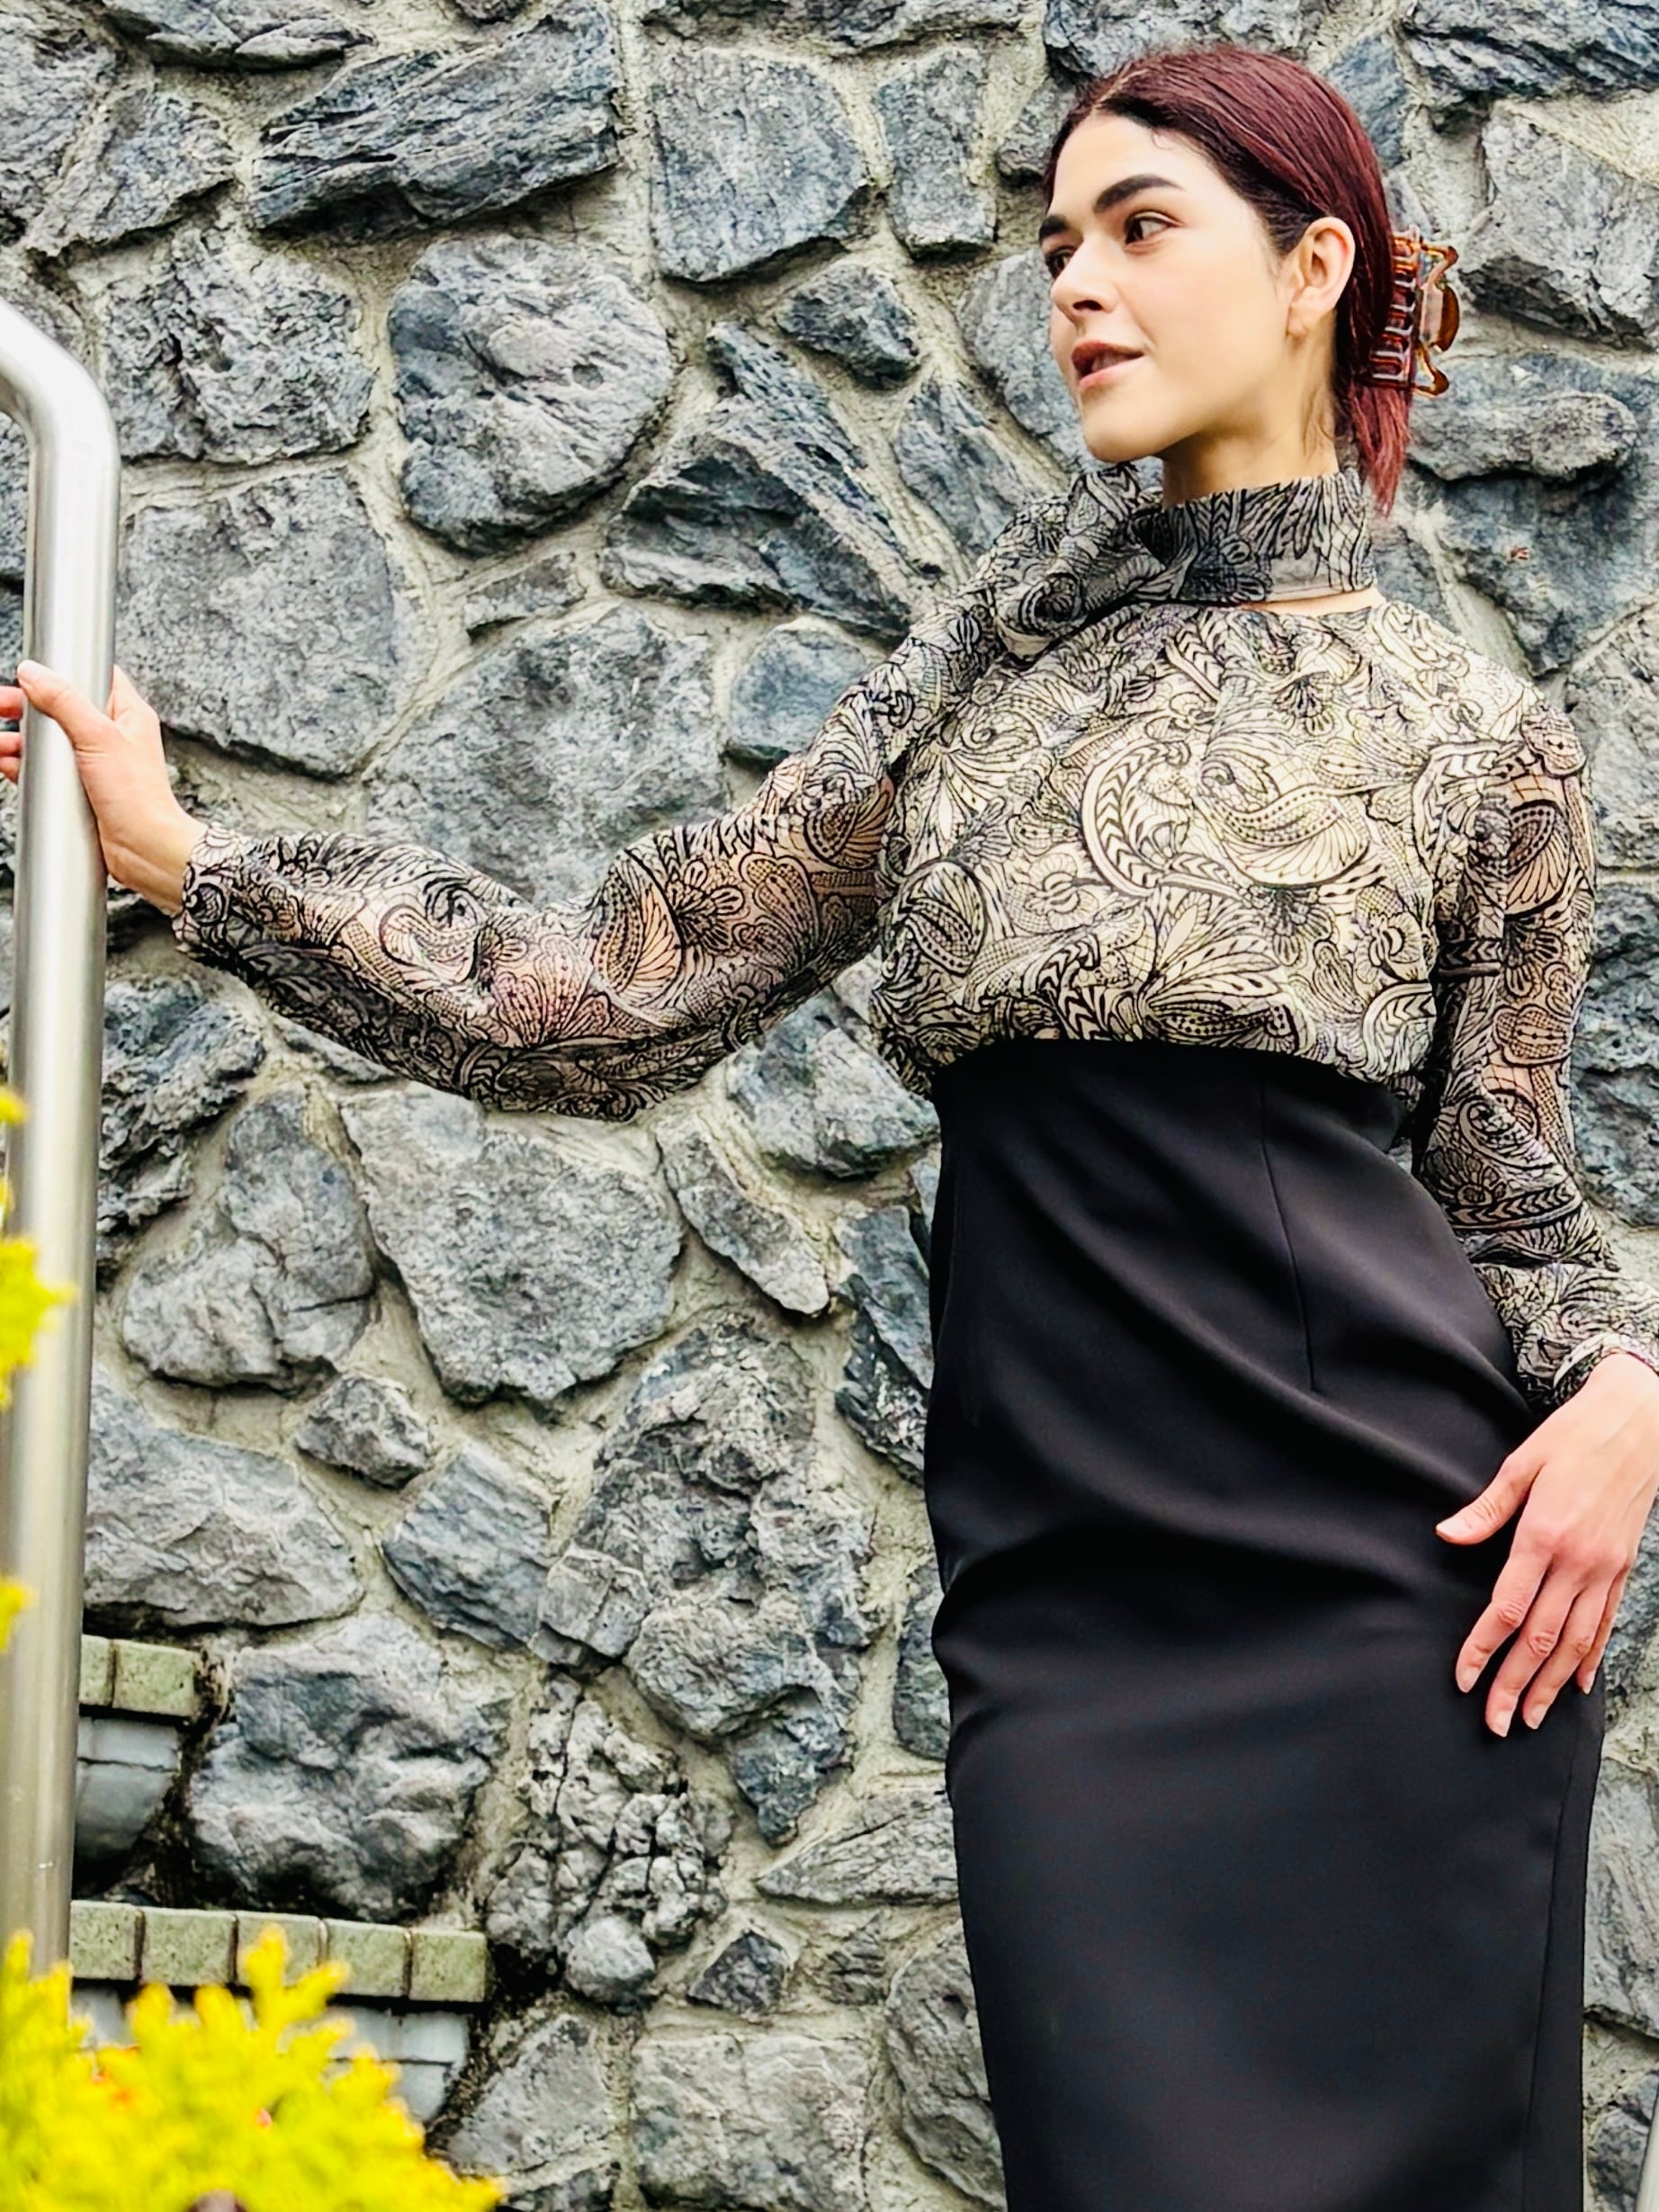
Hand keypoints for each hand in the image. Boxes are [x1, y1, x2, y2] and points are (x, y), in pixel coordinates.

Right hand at [0, 660, 202, 913]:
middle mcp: (111, 736)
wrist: (144, 852)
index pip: (93, 678)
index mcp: (126, 714)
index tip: (30, 673)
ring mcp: (95, 764)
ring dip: (18, 738)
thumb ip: (65, 701)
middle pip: (60, 708)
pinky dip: (24, 766)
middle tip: (1, 707)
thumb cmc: (138, 799)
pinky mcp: (81, 790)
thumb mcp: (99, 737)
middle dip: (25, 707)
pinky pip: (46, 772)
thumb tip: (35, 673)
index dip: (62, 671)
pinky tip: (6, 764)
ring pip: (48, 741)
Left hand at [1435, 1350, 1658, 1734]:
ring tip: (1531, 1718)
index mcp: (1543, 1536)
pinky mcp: (1622, 1569)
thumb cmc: (1575, 1437)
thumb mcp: (1522, 1463)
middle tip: (1495, 1723)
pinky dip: (1590, 1658)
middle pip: (1539, 1638)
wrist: (1640, 1423)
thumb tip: (1447, 1534)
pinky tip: (1579, 1685)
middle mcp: (1577, 1562)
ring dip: (1551, 1685)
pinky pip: (1605, 1624)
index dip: (1481, 1649)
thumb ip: (1487, 1508)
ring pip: (1575, 1642)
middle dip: (1514, 1685)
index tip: (1462, 1679)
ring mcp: (1604, 1570)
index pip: (1505, 1609)